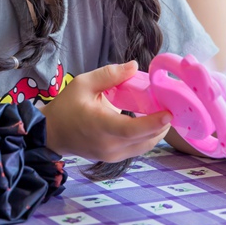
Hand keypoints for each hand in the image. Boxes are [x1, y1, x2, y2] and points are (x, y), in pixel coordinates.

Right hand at [39, 61, 171, 160]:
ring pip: (144, 146)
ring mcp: (112, 155)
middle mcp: (108, 145)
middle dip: (162, 124)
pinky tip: (151, 122)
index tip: (169, 113)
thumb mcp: (83, 84)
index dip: (153, 123)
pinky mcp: (114, 158)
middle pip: (144, 139)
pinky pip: (138, 148)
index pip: (131, 129)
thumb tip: (134, 66)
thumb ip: (109, 75)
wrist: (52, 133)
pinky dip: (148, 136)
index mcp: (99, 126)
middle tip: (173, 105)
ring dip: (157, 131)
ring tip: (164, 112)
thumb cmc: (66, 106)